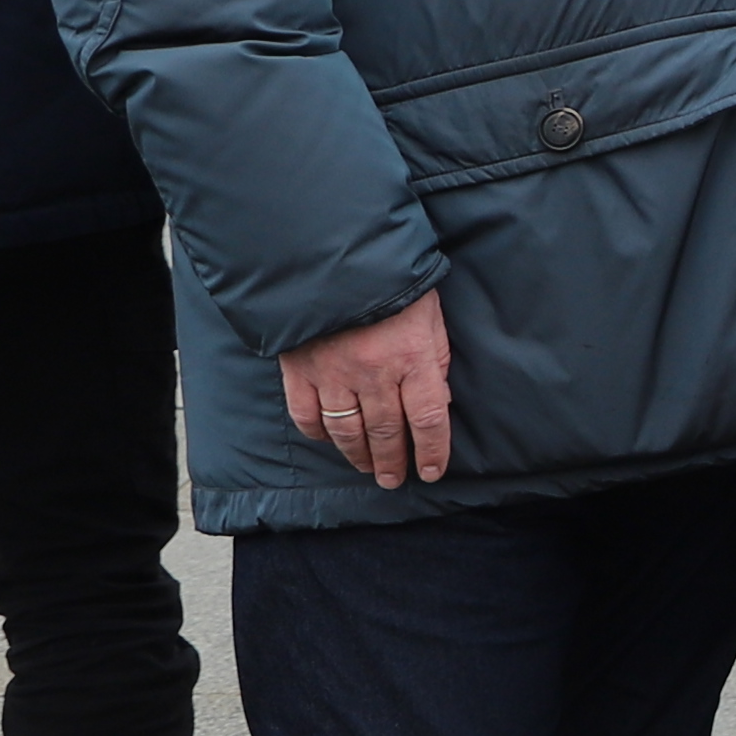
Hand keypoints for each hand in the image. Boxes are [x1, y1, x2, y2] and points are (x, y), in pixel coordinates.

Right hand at [278, 291, 454, 490]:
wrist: (330, 255)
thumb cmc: (391, 283)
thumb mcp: (430, 316)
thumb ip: (434, 359)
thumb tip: (436, 401)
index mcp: (413, 358)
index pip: (428, 419)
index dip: (432, 451)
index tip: (432, 472)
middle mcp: (374, 374)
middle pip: (387, 432)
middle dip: (393, 461)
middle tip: (394, 479)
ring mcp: (333, 374)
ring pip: (347, 431)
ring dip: (358, 455)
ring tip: (367, 468)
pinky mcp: (300, 370)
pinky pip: (307, 415)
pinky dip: (318, 433)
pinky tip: (330, 440)